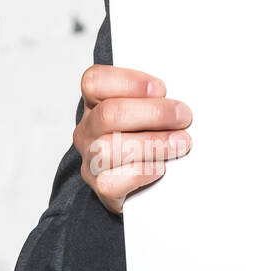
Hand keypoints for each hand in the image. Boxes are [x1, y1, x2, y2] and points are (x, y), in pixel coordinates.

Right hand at [73, 65, 192, 213]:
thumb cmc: (141, 141)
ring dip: (151, 144)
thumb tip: (180, 101)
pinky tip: (160, 167)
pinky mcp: (101, 187)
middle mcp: (88, 130)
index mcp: (95, 104)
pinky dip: (141, 172)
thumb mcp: (145, 113)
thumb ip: (155, 101)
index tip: (160, 89)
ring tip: (180, 143)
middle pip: (109, 114)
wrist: (134, 187)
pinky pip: (113, 181)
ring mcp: (91, 160)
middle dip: (152, 113)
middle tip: (182, 116)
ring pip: (109, 148)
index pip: (95, 82)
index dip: (128, 82)